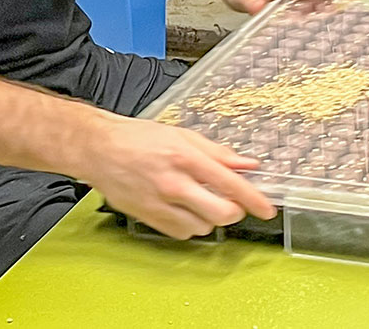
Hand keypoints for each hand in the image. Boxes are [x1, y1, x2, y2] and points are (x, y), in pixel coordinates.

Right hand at [82, 116, 275, 238]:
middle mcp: (174, 183)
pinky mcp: (148, 218)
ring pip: (202, 227)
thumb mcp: (182, 135)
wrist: (100, 148)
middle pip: (220, 213)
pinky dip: (189, 225)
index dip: (253, 198)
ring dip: (210, 218)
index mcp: (185, 157)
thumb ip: (217, 152)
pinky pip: (181, 233)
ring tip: (202, 201)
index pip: (229, 183)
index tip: (267, 208)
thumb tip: (247, 163)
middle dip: (234, 211)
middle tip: (233, 203)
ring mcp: (160, 203)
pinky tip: (184, 208)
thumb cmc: (139, 138)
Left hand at [210, 0, 350, 14]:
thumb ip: (257, 7)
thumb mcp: (248, 0)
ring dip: (328, 12)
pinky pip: (311, 1)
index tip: (361, 5)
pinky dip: (316, 10)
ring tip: (335, 29)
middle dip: (341, 9)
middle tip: (352, 26)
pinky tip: (313, 24)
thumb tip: (261, 11)